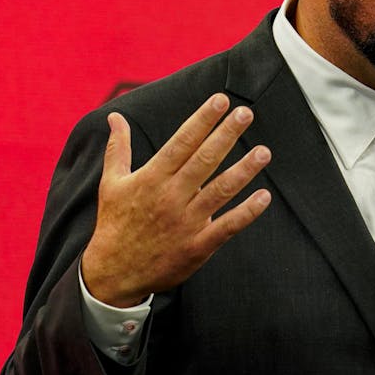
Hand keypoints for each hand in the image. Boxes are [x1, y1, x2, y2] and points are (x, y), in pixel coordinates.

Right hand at [81, 93, 271, 306]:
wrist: (113, 273)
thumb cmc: (115, 224)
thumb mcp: (111, 183)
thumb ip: (118, 147)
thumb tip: (115, 115)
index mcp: (151, 179)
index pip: (181, 142)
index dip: (202, 120)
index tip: (221, 100)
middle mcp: (170, 197)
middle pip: (204, 160)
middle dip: (226, 135)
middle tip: (246, 113)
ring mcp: (185, 222)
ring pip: (220, 191)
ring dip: (244, 170)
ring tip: (264, 152)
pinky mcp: (197, 246)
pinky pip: (226, 226)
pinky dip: (246, 212)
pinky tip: (264, 197)